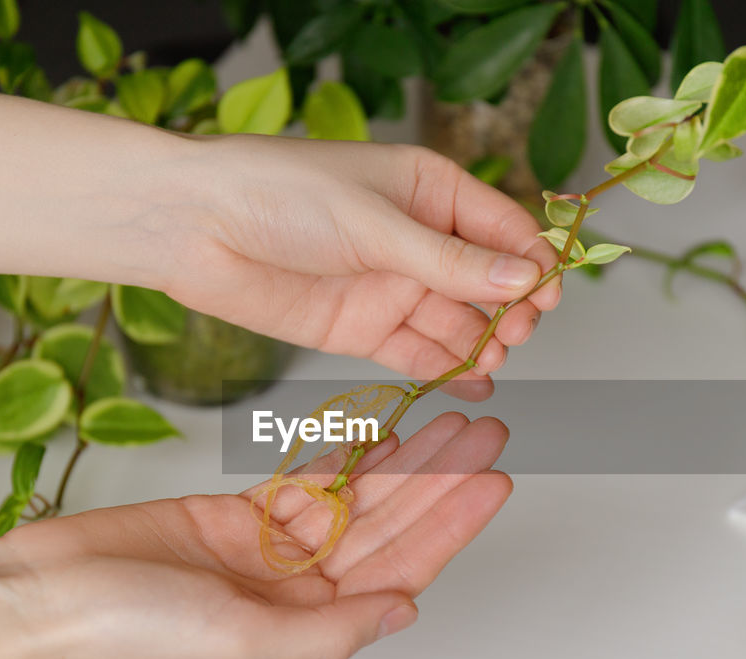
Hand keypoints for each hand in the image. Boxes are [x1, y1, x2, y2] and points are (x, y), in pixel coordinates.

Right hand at [0, 413, 510, 658]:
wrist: (45, 595)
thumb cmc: (130, 633)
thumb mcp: (245, 642)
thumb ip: (332, 631)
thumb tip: (404, 613)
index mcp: (307, 630)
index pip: (400, 571)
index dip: (450, 526)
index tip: (494, 483)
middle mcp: (297, 593)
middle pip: (388, 527)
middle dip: (440, 482)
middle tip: (486, 434)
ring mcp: (269, 552)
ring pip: (355, 498)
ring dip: (403, 462)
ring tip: (450, 420)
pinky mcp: (237, 516)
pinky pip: (307, 479)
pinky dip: (344, 455)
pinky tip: (383, 431)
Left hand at [150, 136, 560, 385]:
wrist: (195, 229)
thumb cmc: (279, 195)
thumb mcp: (374, 223)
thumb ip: (448, 260)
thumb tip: (524, 277)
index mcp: (429, 191)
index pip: (502, 227)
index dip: (532, 260)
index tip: (550, 293)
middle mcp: (416, 241)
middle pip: (487, 281)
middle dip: (510, 307)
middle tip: (517, 329)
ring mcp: (391, 287)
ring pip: (456, 321)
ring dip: (481, 340)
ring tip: (493, 357)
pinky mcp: (362, 329)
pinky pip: (417, 353)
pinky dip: (446, 368)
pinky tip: (472, 380)